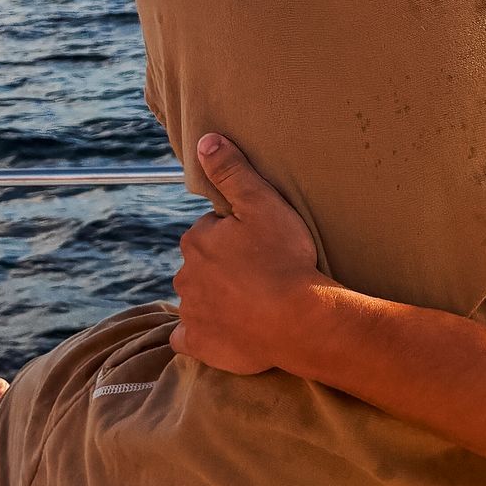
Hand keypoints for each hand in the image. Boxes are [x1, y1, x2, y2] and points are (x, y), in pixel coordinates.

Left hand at [171, 133, 324, 377]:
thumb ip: (232, 171)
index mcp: (196, 240)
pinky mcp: (199, 344)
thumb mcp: (263, 203)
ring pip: (198, 297)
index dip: (238, 235)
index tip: (263, 244)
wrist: (300, 320)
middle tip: (263, 271)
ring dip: (217, 297)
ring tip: (254, 301)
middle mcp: (184, 275)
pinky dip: (201, 334)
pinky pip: (188, 338)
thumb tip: (204, 141)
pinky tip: (223, 331)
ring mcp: (191, 312)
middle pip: (203, 264)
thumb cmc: (286, 259)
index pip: (212, 230)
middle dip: (225, 265)